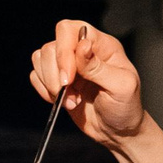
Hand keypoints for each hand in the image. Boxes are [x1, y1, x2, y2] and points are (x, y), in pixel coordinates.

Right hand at [29, 20, 145, 149]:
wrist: (117, 132)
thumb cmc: (126, 108)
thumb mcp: (121, 87)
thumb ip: (99, 67)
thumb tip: (82, 46)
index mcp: (101, 45)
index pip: (69, 30)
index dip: (64, 51)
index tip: (69, 78)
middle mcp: (81, 51)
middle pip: (51, 46)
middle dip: (55, 73)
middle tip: (69, 92)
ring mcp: (68, 65)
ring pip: (40, 59)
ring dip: (51, 84)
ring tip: (71, 100)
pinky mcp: (57, 81)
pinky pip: (36, 77)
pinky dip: (45, 91)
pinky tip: (63, 101)